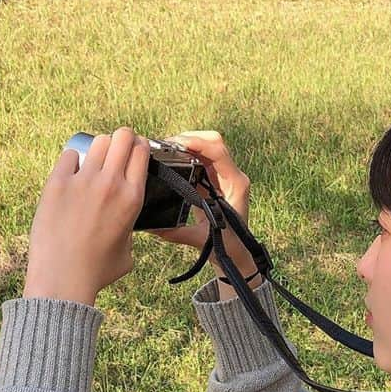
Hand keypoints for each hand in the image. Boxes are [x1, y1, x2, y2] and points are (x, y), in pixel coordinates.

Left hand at [22, 127, 149, 303]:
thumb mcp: (128, 251)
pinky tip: (71, 174)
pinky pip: (69, 155)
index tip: (133, 152)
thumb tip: (123, 226)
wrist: (62, 279)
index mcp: (132, 198)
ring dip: (98, 148)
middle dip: (121, 139)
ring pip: (98, 141)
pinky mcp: (57, 183)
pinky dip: (72, 161)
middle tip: (115, 151)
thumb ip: (129, 230)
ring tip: (93, 162)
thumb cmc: (96, 272)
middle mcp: (111, 184)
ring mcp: (83, 181)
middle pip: (122, 136)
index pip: (141, 152)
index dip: (138, 147)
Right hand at [142, 130, 253, 273]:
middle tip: (166, 144)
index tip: (176, 144)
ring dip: (188, 144)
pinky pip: (203, 159)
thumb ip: (178, 233)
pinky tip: (172, 158)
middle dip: (190, 137)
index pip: (218, 151)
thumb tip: (152, 227)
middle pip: (214, 142)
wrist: (238, 253)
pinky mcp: (216, 180)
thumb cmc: (227, 247)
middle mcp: (232, 175)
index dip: (197, 142)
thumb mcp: (202, 239)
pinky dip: (188, 154)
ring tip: (166, 149)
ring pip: (208, 147)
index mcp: (235, 184)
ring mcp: (225, 176)